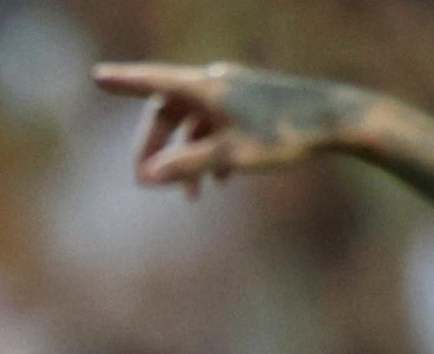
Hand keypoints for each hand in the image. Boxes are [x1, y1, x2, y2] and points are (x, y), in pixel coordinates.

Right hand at [92, 62, 370, 195]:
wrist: (338, 119)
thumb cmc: (284, 134)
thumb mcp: (231, 156)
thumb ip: (187, 166)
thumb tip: (147, 177)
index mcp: (207, 88)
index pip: (154, 82)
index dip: (123, 81)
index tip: (95, 76)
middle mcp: (216, 82)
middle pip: (169, 109)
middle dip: (155, 146)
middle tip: (143, 180)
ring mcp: (234, 91)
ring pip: (193, 122)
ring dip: (185, 157)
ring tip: (189, 197)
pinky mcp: (251, 103)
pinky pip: (215, 125)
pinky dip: (209, 151)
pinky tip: (219, 184)